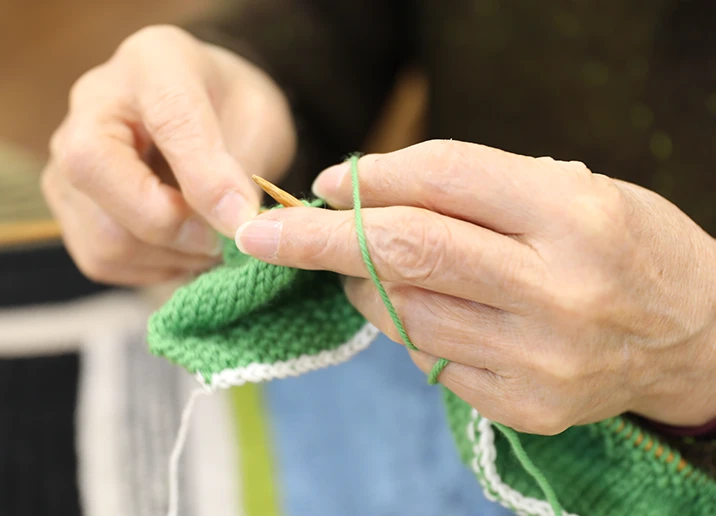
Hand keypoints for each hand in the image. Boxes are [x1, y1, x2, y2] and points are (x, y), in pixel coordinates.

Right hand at [42, 25, 295, 284]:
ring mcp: (68, 160)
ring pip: (104, 235)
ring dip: (171, 256)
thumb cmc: (234, 112)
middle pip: (100, 177)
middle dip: (177, 229)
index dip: (205, 179)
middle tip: (226, 240)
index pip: (167, 118)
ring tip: (211, 243)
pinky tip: (184, 249)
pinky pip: (104, 260)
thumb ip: (240, 171)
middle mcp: (91, 107)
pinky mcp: (68, 208)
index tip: (242, 220)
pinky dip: (155, 268)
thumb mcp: (258, 123)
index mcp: (153, 65)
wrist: (209, 115)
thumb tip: (235, 226)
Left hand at [234, 140, 715, 433]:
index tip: (326, 183)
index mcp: (572, 214)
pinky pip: (427, 359)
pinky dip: (406, 329)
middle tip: (260, 234)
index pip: (441, 179)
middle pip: (404, 251)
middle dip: (317, 239)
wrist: (693, 335)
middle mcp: (555, 290)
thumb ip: (470, 187)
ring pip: (404, 313)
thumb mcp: (569, 188)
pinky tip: (424, 311)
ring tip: (363, 268)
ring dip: (361, 285)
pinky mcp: (524, 405)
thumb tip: (359, 193)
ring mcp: (539, 358)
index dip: (374, 175)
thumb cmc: (624, 246)